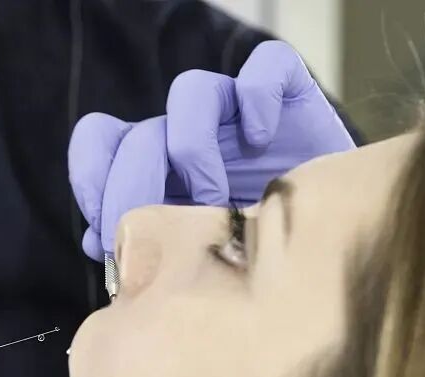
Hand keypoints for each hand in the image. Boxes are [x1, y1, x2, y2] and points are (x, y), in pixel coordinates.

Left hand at [69, 41, 355, 260]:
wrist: (333, 249)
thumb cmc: (255, 258)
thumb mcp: (192, 262)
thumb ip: (146, 250)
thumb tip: (97, 244)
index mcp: (154, 165)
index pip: (97, 141)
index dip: (91, 178)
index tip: (106, 229)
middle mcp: (187, 133)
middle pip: (139, 133)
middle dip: (136, 185)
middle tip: (160, 234)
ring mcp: (235, 111)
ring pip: (190, 92)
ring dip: (192, 149)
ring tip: (216, 201)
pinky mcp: (288, 94)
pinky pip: (265, 65)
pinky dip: (258, 97)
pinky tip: (263, 142)